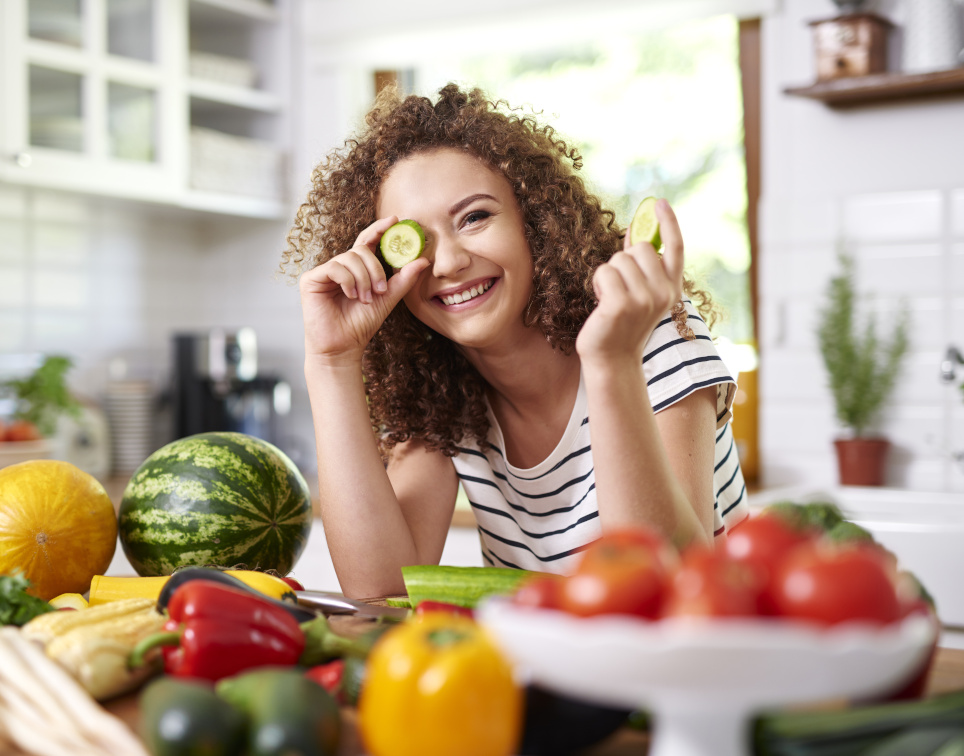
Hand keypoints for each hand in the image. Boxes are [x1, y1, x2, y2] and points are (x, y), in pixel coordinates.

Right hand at [300, 216, 429, 365]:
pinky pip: (335, 267)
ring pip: (349, 258)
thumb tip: (423, 260)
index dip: (379, 228)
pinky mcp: (311, 279)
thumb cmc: (362, 324)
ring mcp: (325, 272)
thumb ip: (403, 279)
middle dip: (375, 269)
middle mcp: (340, 267)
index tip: (395, 220)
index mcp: (357, 269)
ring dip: (363, 280)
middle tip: (380, 290)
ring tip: (365, 299)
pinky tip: (351, 296)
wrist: (343, 346)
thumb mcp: (388, 299)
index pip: (367, 241)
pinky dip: (348, 281)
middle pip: (361, 250)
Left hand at [576, 199, 684, 367]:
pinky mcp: (621, 305)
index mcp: (672, 289)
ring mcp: (643, 300)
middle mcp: (663, 294)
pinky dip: (598, 284)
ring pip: (619, 260)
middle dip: (623, 261)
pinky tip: (602, 304)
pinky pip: (604, 272)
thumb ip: (641, 267)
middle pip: (640, 248)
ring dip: (608, 275)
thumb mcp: (640, 293)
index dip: (669, 223)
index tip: (659, 202)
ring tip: (610, 299)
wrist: (612, 360)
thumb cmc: (621, 324)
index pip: (676, 248)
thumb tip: (634, 232)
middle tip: (619, 288)